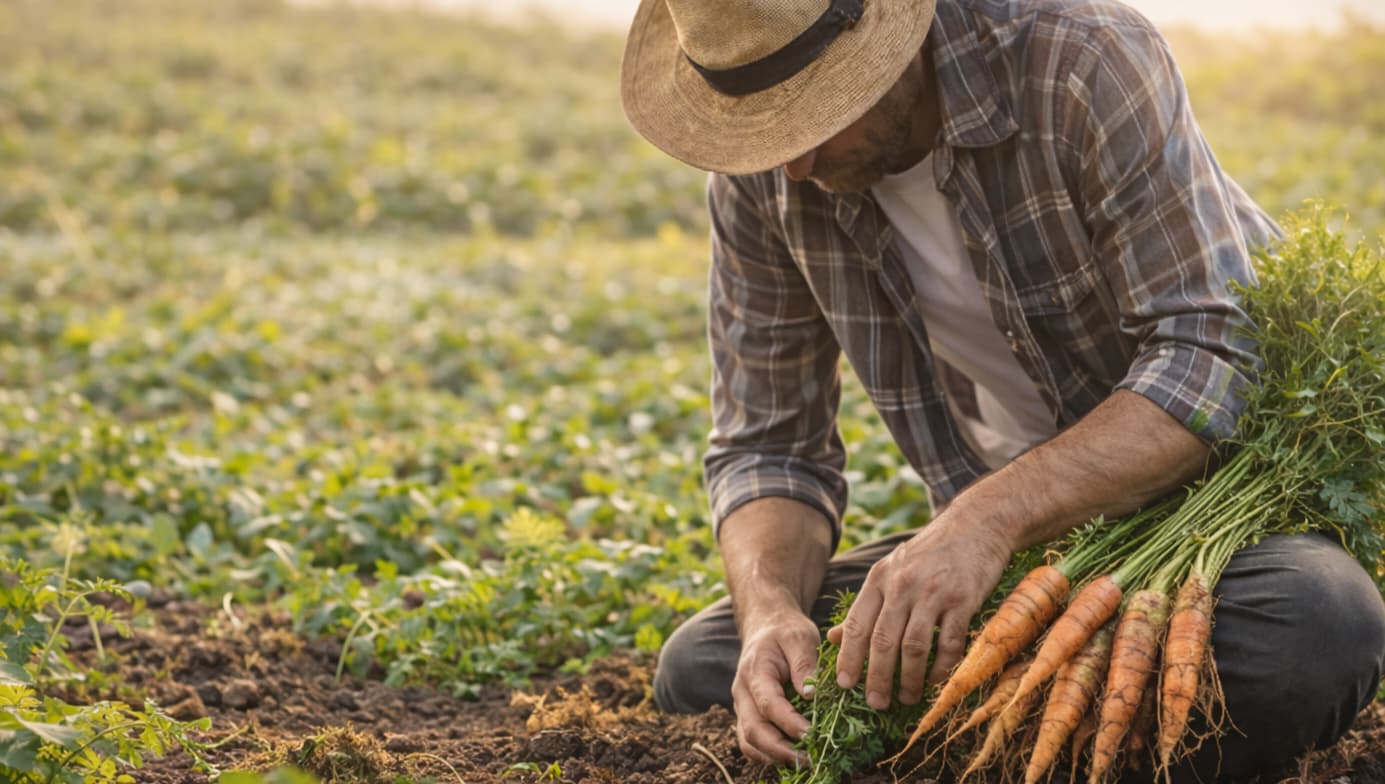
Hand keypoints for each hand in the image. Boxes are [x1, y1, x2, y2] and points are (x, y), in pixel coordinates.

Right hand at [731, 606, 820, 765]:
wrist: (766, 626)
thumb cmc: (785, 631)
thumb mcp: (799, 637)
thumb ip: (805, 664)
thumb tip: (811, 696)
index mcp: (754, 671)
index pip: (768, 704)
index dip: (789, 723)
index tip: (813, 734)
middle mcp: (743, 693)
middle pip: (753, 730)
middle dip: (781, 750)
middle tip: (811, 760)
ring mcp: (743, 707)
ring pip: (749, 742)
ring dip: (774, 757)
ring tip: (804, 762)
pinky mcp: (749, 715)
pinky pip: (752, 743)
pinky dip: (770, 755)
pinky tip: (793, 756)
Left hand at [828, 513, 1012, 709]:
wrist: (975, 525)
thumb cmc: (929, 554)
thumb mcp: (889, 571)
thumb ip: (864, 606)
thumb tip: (833, 639)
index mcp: (879, 578)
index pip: (856, 624)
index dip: (848, 657)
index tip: (844, 685)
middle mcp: (902, 585)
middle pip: (883, 640)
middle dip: (876, 677)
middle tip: (875, 703)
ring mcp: (934, 592)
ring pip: (914, 646)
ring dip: (909, 679)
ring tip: (906, 698)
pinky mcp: (963, 599)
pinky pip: (949, 643)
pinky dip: (941, 667)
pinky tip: (935, 680)